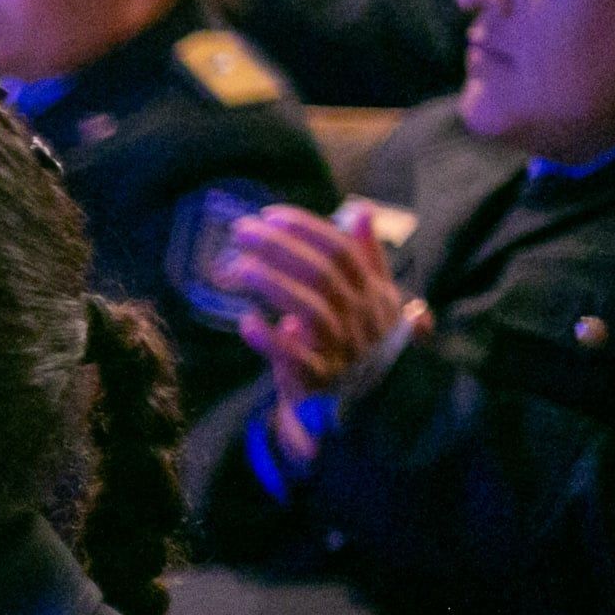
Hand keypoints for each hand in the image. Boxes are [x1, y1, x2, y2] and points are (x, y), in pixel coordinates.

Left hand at [222, 202, 405, 409]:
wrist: (371, 404)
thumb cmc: (364, 342)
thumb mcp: (375, 298)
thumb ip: (367, 257)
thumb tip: (362, 210)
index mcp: (374, 293)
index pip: (342, 251)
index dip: (306, 230)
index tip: (270, 215)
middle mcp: (361, 318)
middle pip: (322, 274)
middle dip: (279, 248)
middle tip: (242, 231)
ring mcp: (341, 349)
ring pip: (311, 310)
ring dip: (273, 285)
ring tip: (238, 267)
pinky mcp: (320, 380)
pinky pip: (297, 359)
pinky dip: (271, 340)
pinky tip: (247, 322)